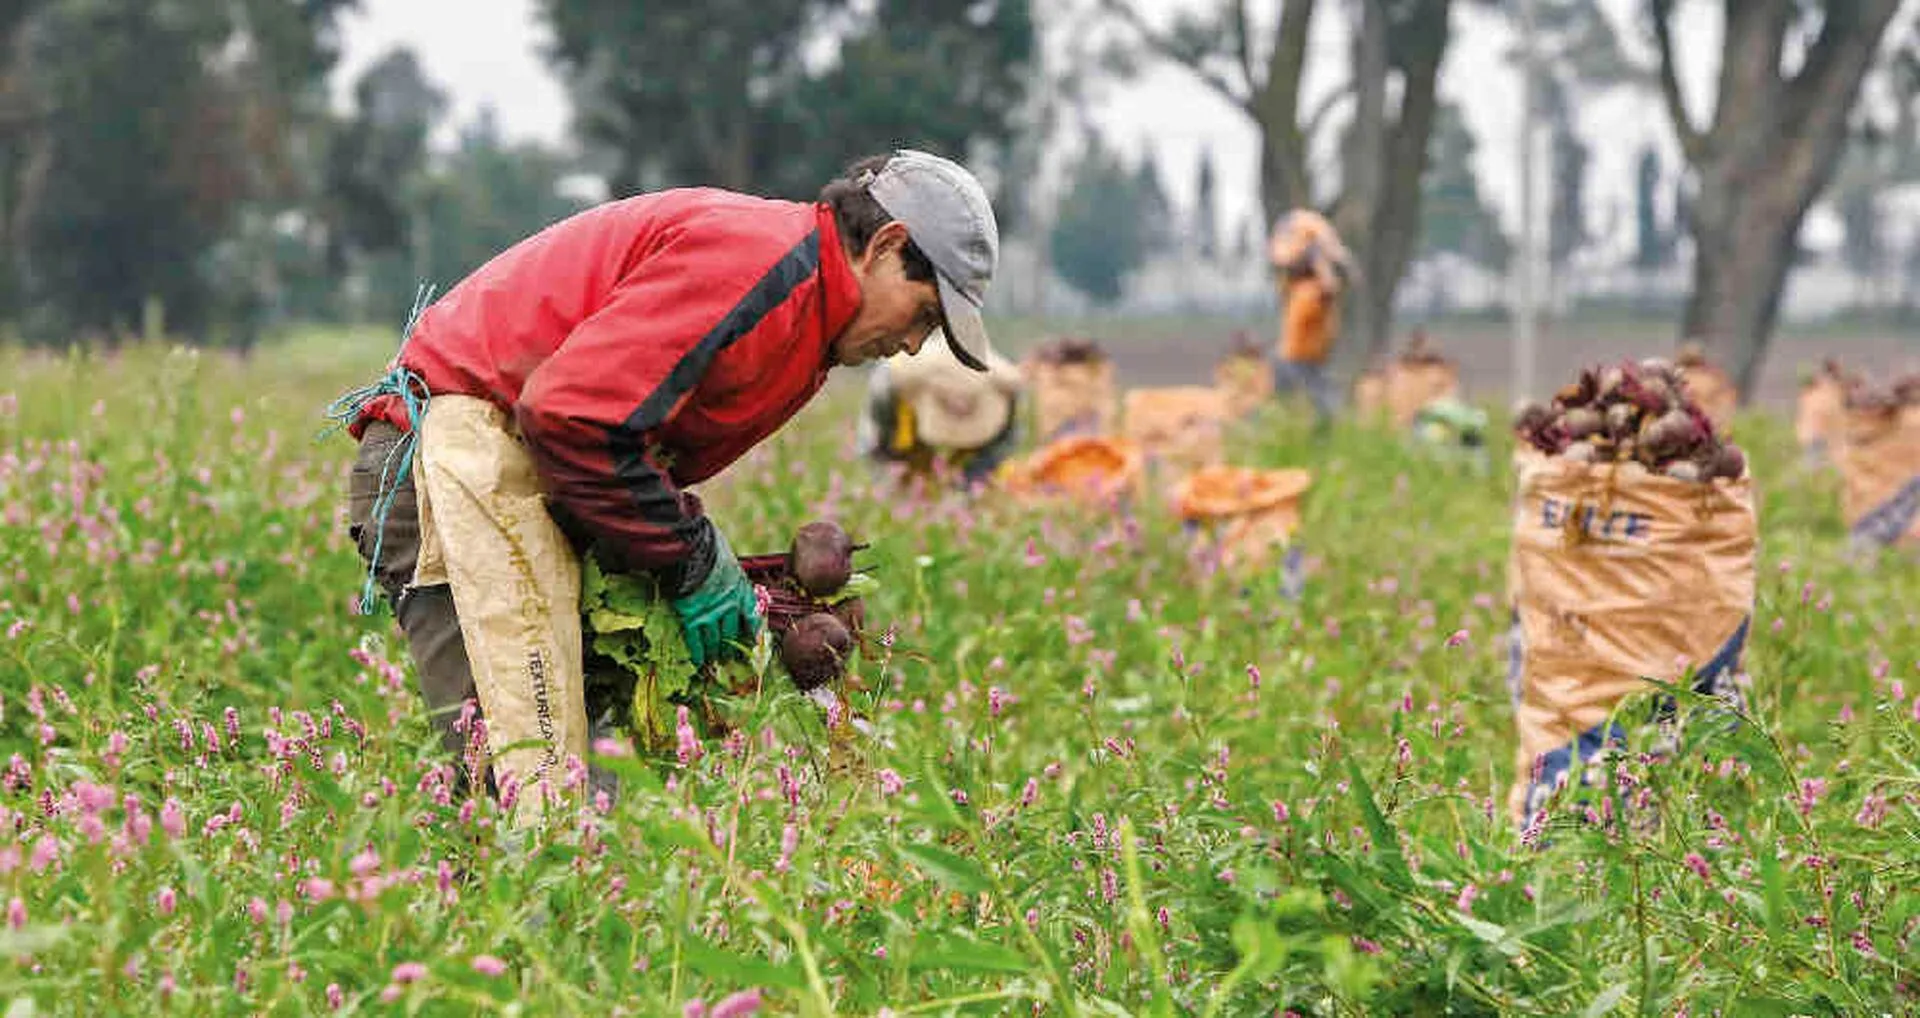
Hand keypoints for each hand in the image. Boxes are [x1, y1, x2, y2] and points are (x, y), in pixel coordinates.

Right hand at [669, 528, 762, 667]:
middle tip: (730, 658)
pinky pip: (696, 641)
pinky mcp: (691, 616)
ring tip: (715, 660)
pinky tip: (699, 661)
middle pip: (732, 635)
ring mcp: (710, 613)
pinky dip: (698, 653)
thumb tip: (734, 586)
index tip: (752, 643)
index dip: (752, 634)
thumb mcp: (731, 563)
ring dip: (715, 653)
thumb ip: (733, 579)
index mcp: (741, 591)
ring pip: (715, 641)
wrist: (691, 548)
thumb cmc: (710, 549)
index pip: (752, 620)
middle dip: (731, 648)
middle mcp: (729, 606)